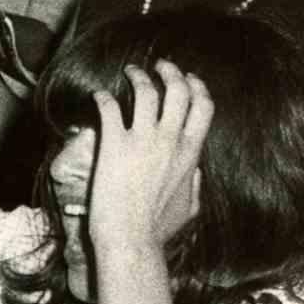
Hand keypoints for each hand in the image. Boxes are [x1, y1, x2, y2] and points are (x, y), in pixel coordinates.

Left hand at [88, 60, 211, 260]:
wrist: (130, 238)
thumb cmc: (158, 229)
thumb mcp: (189, 207)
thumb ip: (195, 186)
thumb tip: (198, 173)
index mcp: (191, 153)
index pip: (204, 107)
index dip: (198, 87)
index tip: (189, 79)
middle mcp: (170, 140)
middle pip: (179, 90)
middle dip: (171, 72)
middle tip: (159, 66)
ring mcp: (142, 139)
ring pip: (146, 91)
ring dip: (138, 76)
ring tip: (130, 72)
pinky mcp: (113, 143)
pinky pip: (109, 107)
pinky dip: (104, 97)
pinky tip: (99, 95)